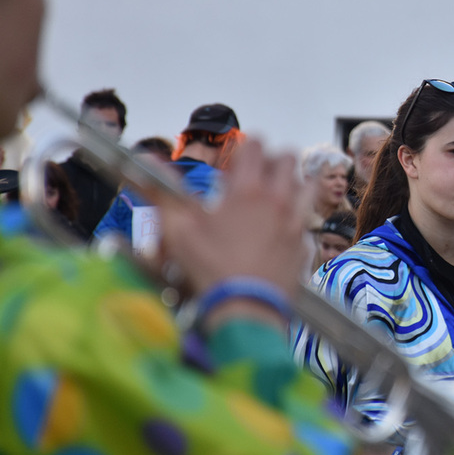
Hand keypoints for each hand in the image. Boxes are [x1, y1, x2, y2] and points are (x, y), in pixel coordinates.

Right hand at [157, 140, 311, 311]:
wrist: (246, 309)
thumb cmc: (210, 269)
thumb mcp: (178, 229)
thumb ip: (162, 191)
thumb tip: (146, 161)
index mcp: (248, 189)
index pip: (255, 144)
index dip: (242, 148)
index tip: (232, 166)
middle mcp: (278, 199)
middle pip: (286, 158)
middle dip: (270, 159)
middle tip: (252, 177)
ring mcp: (296, 221)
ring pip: (306, 184)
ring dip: (291, 183)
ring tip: (272, 197)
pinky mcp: (305, 244)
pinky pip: (307, 219)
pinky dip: (297, 217)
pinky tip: (280, 230)